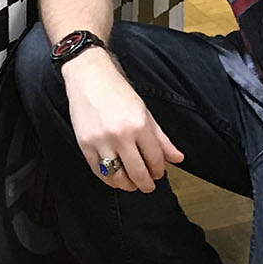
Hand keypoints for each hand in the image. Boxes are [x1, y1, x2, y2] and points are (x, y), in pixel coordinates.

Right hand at [62, 50, 183, 192]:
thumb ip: (161, 138)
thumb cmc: (117, 91)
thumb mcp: (144, 112)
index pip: (155, 159)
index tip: (159, 174)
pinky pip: (98, 171)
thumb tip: (178, 158)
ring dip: (127, 185)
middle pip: (137, 172)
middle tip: (148, 187)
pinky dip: (108, 179)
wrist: (88, 77)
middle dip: (146, 184)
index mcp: (139, 125)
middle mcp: (121, 135)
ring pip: (117, 176)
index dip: (159, 171)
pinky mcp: (84, 144)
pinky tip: (115, 178)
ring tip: (131, 185)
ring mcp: (101, 141)